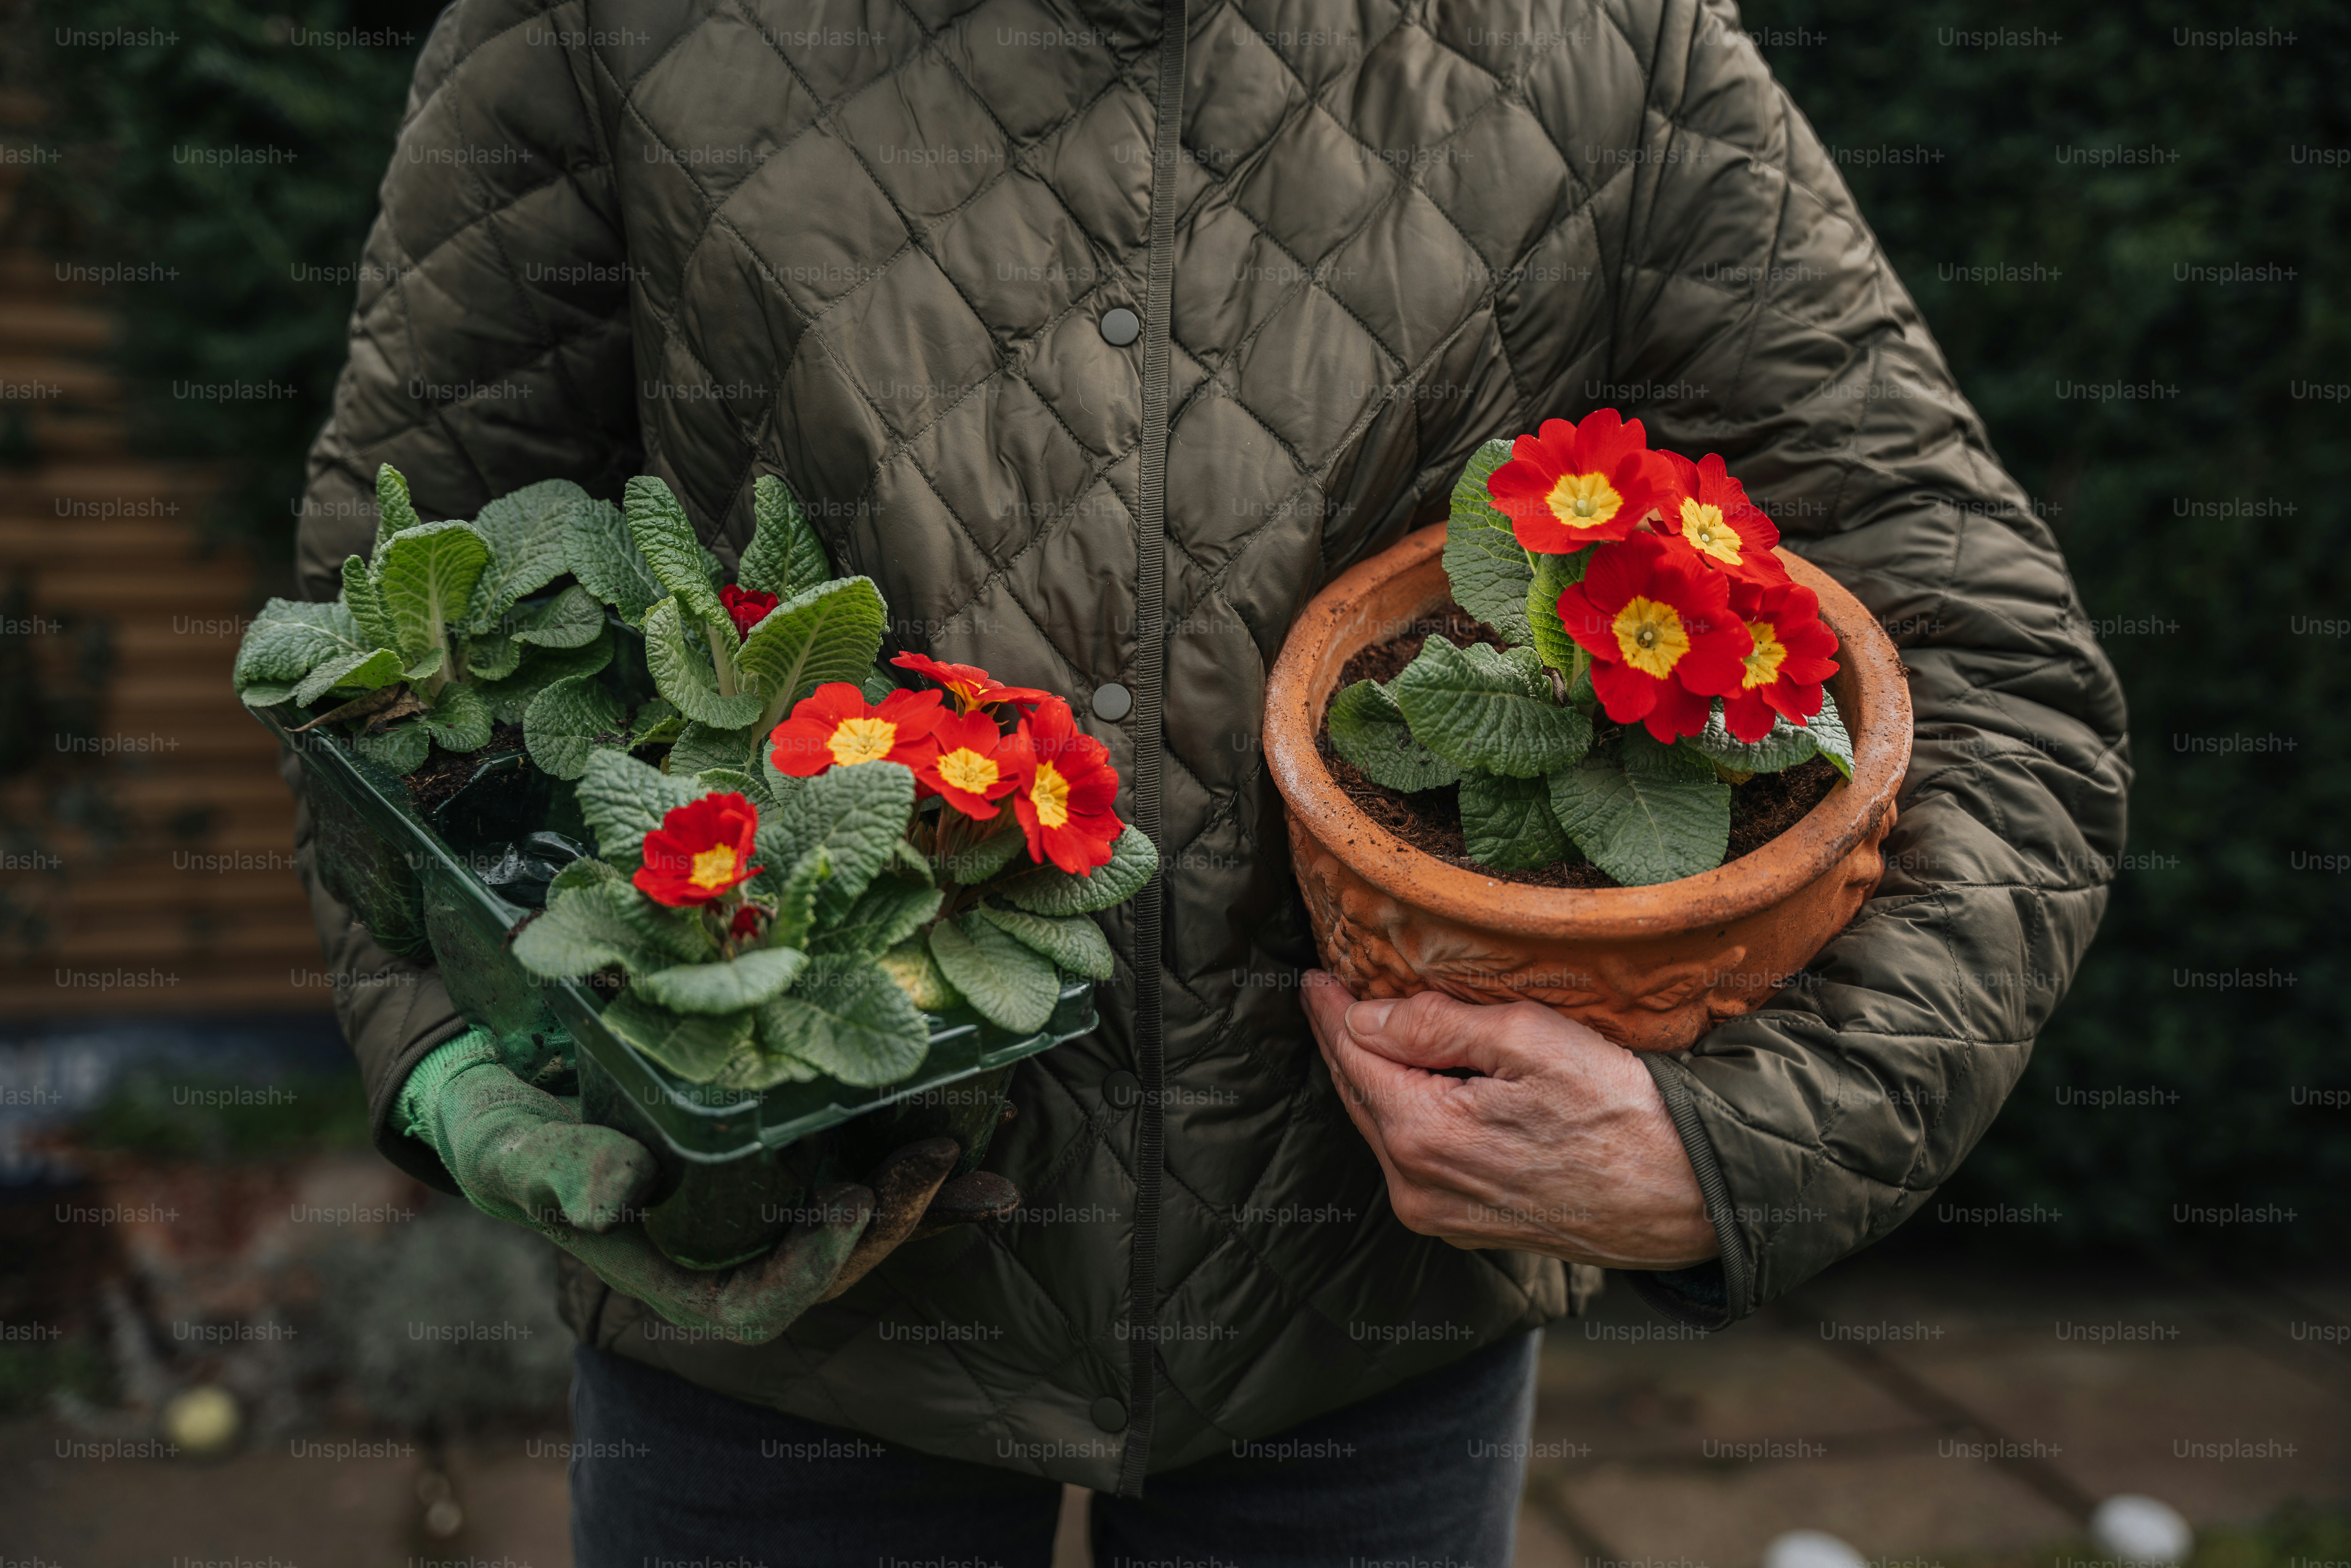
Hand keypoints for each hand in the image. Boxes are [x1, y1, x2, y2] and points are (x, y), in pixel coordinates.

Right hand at [399, 1031, 1014, 1340]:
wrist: (517, 1091)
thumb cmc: (508, 1136)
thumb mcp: (516, 1155)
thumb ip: (560, 1177)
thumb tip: (614, 1195)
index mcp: (673, 1277)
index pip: (756, 1308)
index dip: (809, 1271)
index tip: (846, 1204)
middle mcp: (731, 1252)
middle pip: (831, 1266)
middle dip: (890, 1220)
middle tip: (930, 1159)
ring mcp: (766, 1209)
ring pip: (862, 1227)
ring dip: (924, 1201)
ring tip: (971, 1158)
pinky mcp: (785, 1157)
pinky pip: (863, 1172)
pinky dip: (917, 1169)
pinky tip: (976, 1138)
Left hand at [1302, 970, 1717, 1269]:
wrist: (1688, 1197)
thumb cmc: (1621, 1112)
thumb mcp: (1529, 1040)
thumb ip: (1436, 1026)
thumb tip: (1364, 1016)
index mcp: (1423, 1135)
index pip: (1353, 1055)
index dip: (1331, 1010)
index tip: (1314, 976)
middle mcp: (1417, 1187)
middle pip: (1360, 1095)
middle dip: (1345, 1042)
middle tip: (1331, 996)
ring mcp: (1440, 1215)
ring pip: (1385, 1130)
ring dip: (1376, 1081)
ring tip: (1370, 1033)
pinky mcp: (1467, 1227)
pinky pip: (1415, 1160)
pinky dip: (1407, 1118)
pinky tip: (1419, 1088)